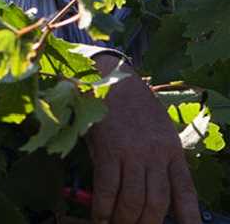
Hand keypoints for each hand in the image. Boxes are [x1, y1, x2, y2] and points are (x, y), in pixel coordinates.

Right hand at [87, 54, 199, 223]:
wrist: (112, 78)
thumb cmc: (132, 105)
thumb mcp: (155, 130)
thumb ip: (153, 160)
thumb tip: (142, 192)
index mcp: (172, 150)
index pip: (185, 192)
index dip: (188, 217)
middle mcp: (156, 154)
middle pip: (157, 202)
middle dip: (146, 223)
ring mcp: (132, 153)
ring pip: (133, 200)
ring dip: (124, 219)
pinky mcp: (109, 150)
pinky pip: (107, 188)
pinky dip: (103, 207)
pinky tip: (100, 215)